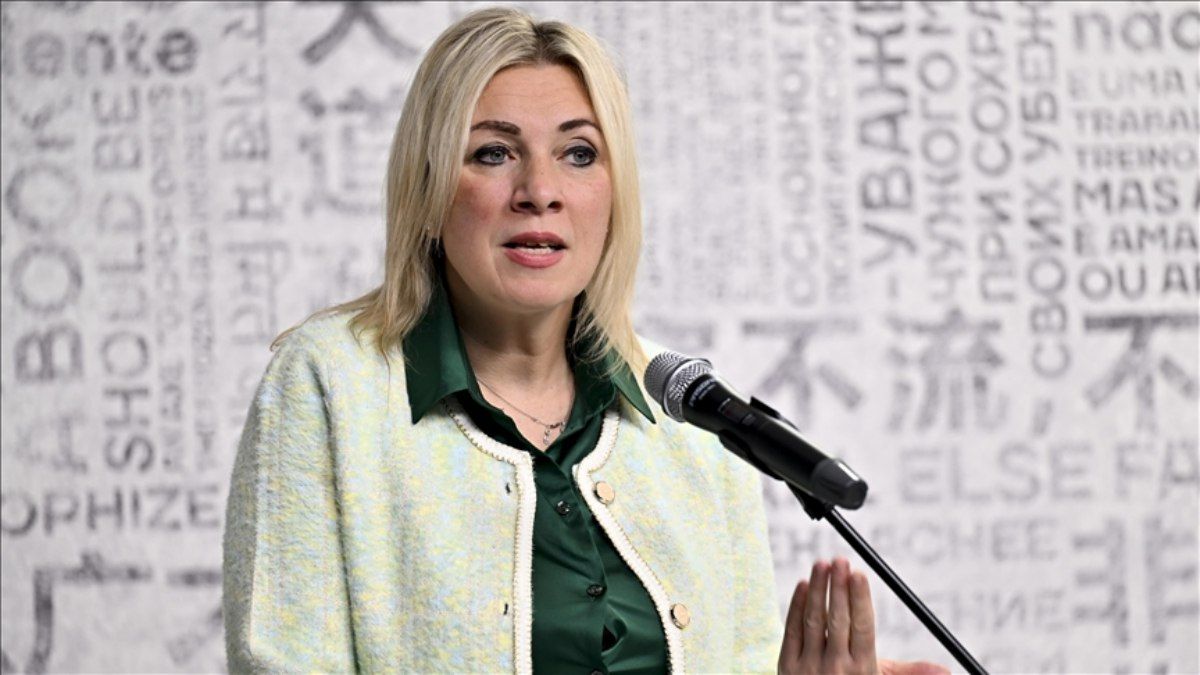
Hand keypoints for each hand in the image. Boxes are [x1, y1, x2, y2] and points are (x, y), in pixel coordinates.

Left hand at [777, 558, 949, 674]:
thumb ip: (909, 672)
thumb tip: (947, 671)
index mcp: (864, 670)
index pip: (863, 628)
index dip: (860, 599)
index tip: (859, 573)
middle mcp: (836, 669)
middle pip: (838, 621)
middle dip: (840, 588)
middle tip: (841, 560)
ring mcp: (809, 667)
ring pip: (813, 621)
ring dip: (817, 589)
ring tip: (822, 564)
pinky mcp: (787, 666)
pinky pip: (792, 630)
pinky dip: (796, 606)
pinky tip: (804, 584)